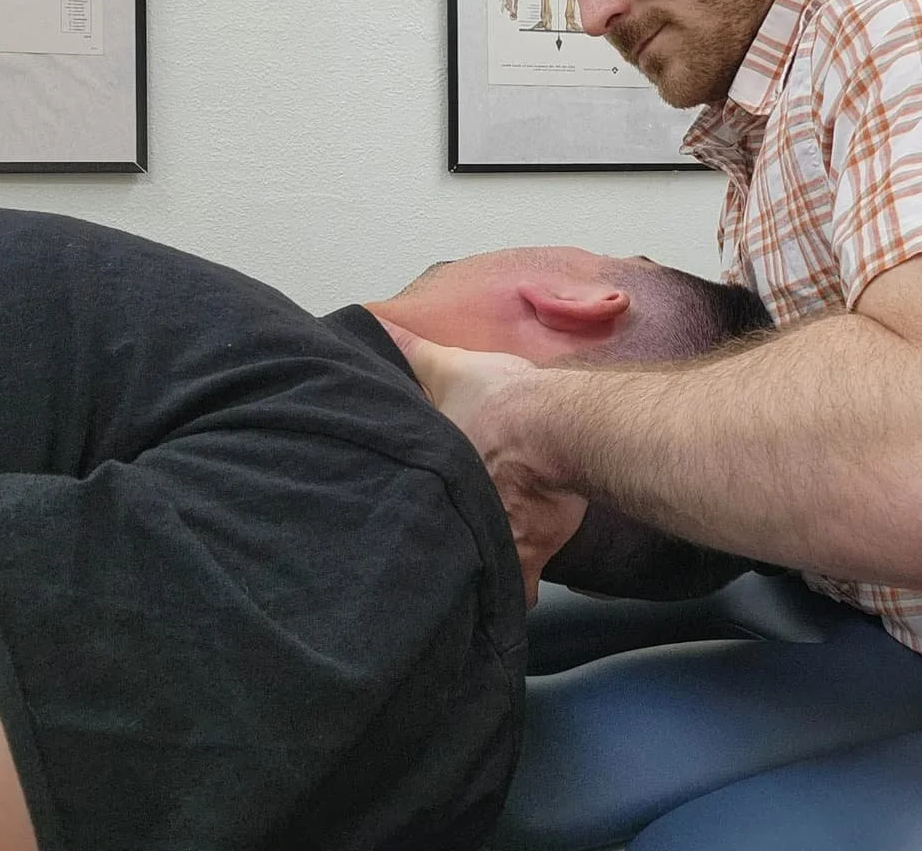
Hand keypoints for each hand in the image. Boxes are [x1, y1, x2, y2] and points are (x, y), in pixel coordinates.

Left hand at [379, 321, 586, 606]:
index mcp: (430, 468)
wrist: (549, 426)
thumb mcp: (450, 366)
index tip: (384, 515)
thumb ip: (413, 351)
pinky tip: (514, 600)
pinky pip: (517, 591)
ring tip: (466, 577)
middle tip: (424, 548)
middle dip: (424, 546)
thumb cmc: (501, 398)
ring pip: (471, 568)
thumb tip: (372, 322)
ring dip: (471, 570)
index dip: (391, 504)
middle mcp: (452, 511)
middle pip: (429, 541)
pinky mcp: (525, 555)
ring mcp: (487, 538)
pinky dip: (516, 596)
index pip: (397, 497)